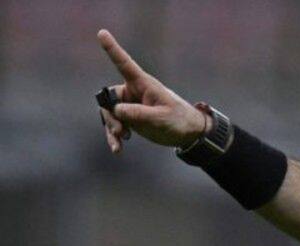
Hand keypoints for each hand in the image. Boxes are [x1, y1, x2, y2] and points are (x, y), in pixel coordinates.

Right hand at [96, 29, 208, 153]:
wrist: (189, 134)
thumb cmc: (180, 120)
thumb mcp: (161, 118)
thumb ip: (139, 114)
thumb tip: (116, 110)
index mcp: (143, 84)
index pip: (124, 64)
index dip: (112, 49)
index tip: (102, 33)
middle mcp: (134, 91)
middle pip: (109, 98)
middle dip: (111, 115)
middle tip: (120, 132)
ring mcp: (131, 105)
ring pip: (110, 113)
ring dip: (112, 128)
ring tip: (120, 142)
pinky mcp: (131, 118)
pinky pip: (115, 125)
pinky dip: (114, 136)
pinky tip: (117, 149)